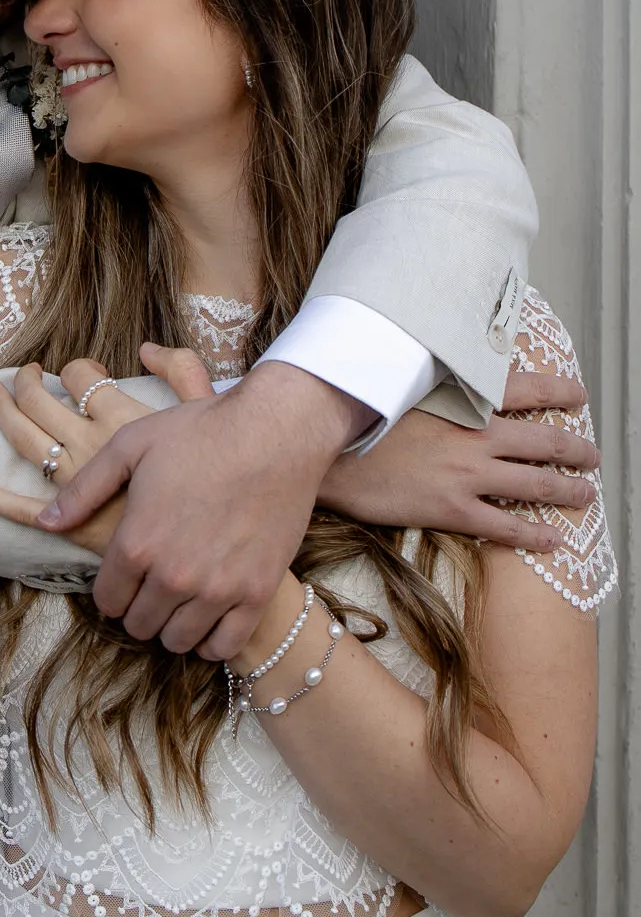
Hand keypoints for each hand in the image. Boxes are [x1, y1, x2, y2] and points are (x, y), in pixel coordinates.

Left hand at [0, 348, 212, 553]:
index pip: (79, 375)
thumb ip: (183, 370)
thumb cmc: (220, 471)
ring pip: (26, 442)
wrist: (225, 538)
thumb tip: (146, 348)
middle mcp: (93, 446)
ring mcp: (78, 487)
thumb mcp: (208, 409)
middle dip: (24, 383)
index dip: (75, 368)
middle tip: (17, 377)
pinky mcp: (73, 527)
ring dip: (2, 413)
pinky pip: (20, 510)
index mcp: (121, 416)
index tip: (82, 374)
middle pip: (40, 403)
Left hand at [38, 360, 363, 660]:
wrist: (276, 431)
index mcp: (136, 543)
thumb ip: (84, 490)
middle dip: (138, 608)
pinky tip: (209, 620)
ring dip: (171, 626)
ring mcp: (217, 590)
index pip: (106, 600)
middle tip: (150, 588)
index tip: (122, 578)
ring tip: (178, 603)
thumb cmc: (200, 431)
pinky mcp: (257, 594)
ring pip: (177, 640)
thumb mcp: (130, 447)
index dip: (110, 590)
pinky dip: (211, 641)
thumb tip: (45, 522)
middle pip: (139, 624)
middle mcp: (172, 576)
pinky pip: (224, 647)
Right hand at [319, 367, 596, 549]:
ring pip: (535, 484)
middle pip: (543, 441)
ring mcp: (467, 474)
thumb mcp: (402, 385)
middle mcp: (475, 435)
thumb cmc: (358, 416)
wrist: (326, 451)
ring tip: (585, 494)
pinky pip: (506, 526)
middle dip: (575, 449)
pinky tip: (554, 540)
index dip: (559, 392)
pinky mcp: (452, 509)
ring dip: (568, 490)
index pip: (526, 389)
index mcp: (464, 399)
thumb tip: (450, 376)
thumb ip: (435, 382)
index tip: (578, 394)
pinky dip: (535, 535)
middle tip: (591, 455)